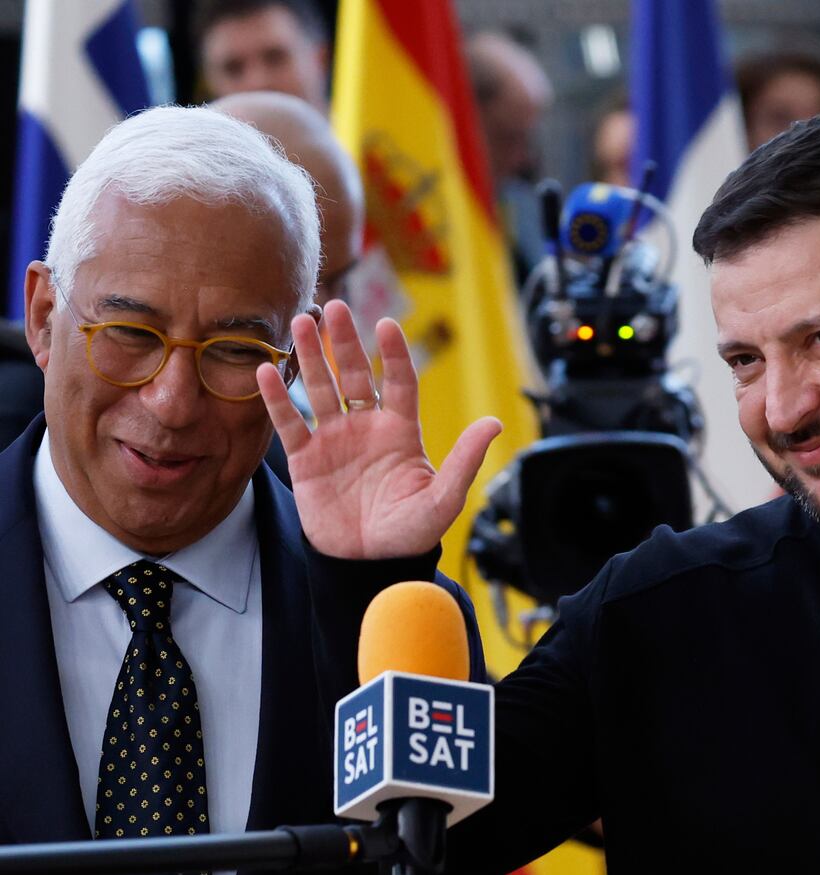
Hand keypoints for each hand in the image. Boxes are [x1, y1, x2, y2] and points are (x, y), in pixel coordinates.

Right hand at [256, 300, 500, 558]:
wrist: (371, 564)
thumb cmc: (411, 532)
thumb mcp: (444, 498)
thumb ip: (464, 460)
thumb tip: (495, 423)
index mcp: (401, 431)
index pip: (398, 382)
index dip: (393, 355)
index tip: (386, 326)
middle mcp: (366, 427)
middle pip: (353, 374)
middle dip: (343, 342)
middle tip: (335, 307)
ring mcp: (334, 440)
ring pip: (320, 388)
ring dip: (309, 356)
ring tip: (300, 322)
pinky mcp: (306, 459)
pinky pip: (290, 423)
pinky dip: (277, 398)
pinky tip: (266, 370)